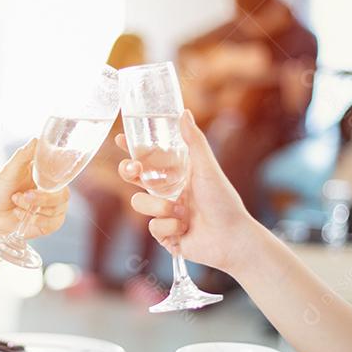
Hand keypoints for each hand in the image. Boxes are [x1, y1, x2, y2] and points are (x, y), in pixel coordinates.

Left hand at [0, 139, 69, 262]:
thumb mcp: (9, 171)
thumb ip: (23, 156)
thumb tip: (36, 140)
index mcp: (46, 174)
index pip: (65, 171)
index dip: (64, 171)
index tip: (51, 175)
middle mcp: (53, 190)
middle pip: (64, 193)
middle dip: (43, 197)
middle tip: (24, 195)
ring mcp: (54, 208)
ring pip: (58, 208)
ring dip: (34, 207)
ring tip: (16, 204)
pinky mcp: (51, 224)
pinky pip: (53, 222)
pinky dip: (36, 220)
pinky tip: (21, 215)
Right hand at [116, 110, 257, 272]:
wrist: (230, 238)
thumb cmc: (224, 201)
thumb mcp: (207, 168)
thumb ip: (193, 141)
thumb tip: (183, 112)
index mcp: (178, 174)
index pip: (149, 158)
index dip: (133, 149)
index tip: (121, 138)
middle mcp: (169, 192)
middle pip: (134, 178)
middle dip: (128, 172)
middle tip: (133, 170)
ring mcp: (164, 214)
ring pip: (139, 203)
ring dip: (159, 207)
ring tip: (181, 212)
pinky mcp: (164, 235)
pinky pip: (152, 227)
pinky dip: (169, 227)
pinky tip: (184, 229)